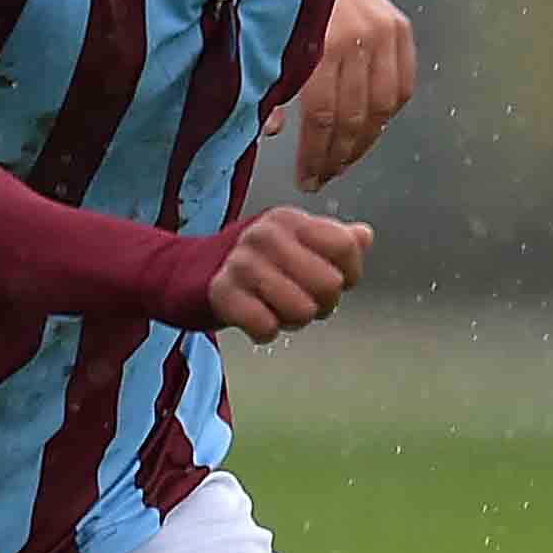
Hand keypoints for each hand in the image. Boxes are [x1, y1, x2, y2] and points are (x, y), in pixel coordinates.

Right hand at [204, 208, 373, 341]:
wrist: (188, 271)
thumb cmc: (252, 260)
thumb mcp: (292, 241)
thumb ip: (332, 239)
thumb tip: (365, 236)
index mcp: (290, 220)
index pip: (346, 247)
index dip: (350, 275)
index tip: (336, 282)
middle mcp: (267, 235)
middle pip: (330, 284)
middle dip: (321, 305)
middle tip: (301, 302)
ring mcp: (243, 263)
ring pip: (302, 310)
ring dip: (292, 321)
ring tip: (276, 309)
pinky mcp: (222, 293)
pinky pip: (266, 327)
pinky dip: (265, 332)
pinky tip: (255, 318)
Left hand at [269, 0, 417, 190]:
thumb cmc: (287, 0)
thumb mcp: (271, 42)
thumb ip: (272, 87)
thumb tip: (272, 131)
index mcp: (321, 43)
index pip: (324, 117)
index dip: (316, 155)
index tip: (307, 177)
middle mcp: (358, 38)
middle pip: (354, 117)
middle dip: (338, 156)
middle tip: (324, 176)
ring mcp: (384, 32)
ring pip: (382, 107)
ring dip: (365, 142)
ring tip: (346, 159)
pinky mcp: (400, 27)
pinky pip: (403, 85)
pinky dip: (389, 113)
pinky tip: (371, 128)